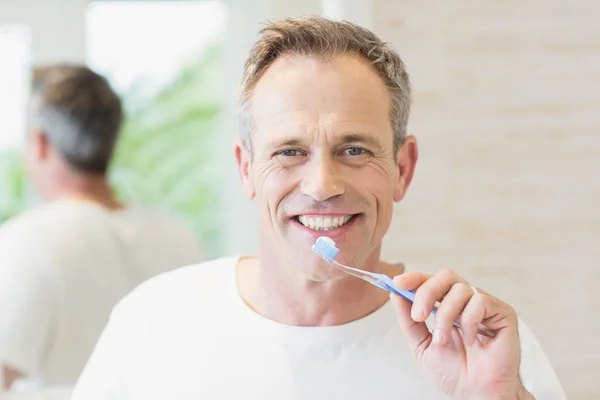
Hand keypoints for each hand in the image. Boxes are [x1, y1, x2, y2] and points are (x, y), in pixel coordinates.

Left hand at [390, 269, 531, 399]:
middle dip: (427, 292)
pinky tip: (471, 340)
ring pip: (460, 289)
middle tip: (419, 315)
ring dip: (445, 316)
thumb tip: (395, 293)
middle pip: (445, 276)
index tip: (398, 282)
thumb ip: (408, 320)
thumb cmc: (453, 372)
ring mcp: (484, 305)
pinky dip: (469, 321)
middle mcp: (465, 301)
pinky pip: (480, 301)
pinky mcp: (502, 312)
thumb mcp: (421, 345)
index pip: (430, 280)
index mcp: (445, 305)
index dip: (414, 278)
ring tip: (443, 340)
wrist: (476, 394)